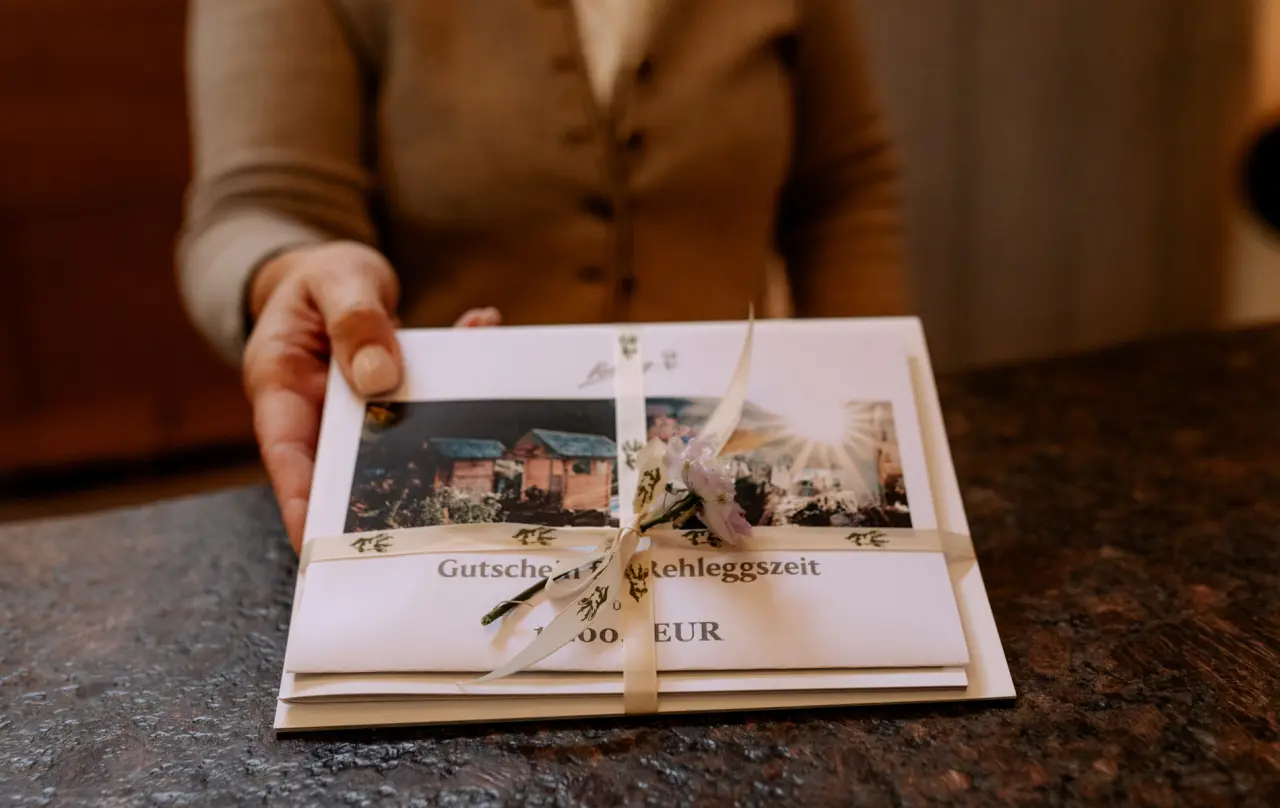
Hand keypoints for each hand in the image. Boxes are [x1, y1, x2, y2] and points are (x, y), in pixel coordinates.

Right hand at [243, 240, 500, 550]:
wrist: (334, 270)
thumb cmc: (319, 276)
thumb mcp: (334, 280)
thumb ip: (354, 321)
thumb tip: (378, 377)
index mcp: (281, 383)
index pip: (288, 454)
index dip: (302, 503)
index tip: (318, 544)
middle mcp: (321, 406)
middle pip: (348, 462)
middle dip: (384, 494)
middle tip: (424, 528)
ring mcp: (361, 409)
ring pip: (399, 435)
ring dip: (438, 427)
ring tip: (479, 433)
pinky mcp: (397, 400)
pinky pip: (430, 397)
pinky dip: (459, 371)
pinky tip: (483, 329)